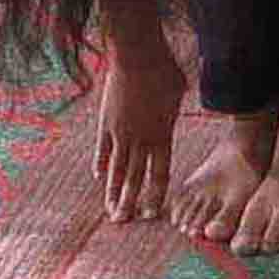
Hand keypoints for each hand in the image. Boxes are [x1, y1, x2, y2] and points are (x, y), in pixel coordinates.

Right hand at [93, 29, 183, 223]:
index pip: (159, 174)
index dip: (154, 195)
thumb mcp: (179, 94)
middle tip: (124, 223)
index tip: (151, 213)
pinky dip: (100, 166)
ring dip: (113, 193)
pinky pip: (102, 150)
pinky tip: (99, 178)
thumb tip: (176, 111)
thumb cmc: (164, 70)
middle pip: (135, 179)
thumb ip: (174, 112)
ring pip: (116, 170)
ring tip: (110, 212)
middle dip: (130, 203)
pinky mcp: (105, 123)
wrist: (137, 56)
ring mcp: (120, 133)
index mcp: (162, 135)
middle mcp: (140, 140)